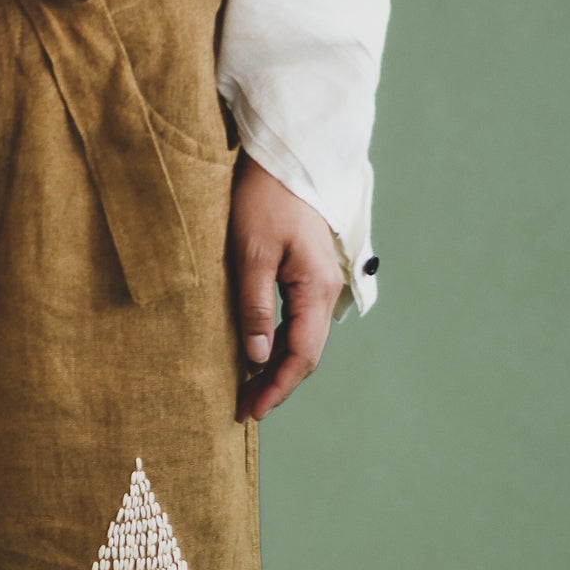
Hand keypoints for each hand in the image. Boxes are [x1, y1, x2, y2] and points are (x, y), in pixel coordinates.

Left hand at [229, 153, 346, 421]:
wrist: (284, 159)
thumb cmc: (264, 198)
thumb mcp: (251, 253)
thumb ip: (254, 306)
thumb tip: (256, 357)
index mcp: (315, 288)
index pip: (300, 355)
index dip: (277, 387)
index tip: (250, 410)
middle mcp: (325, 289)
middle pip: (306, 353)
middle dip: (276, 384)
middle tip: (244, 408)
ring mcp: (319, 282)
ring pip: (302, 339)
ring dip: (277, 366)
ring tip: (248, 388)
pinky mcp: (307, 274)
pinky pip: (297, 321)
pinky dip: (279, 343)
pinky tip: (259, 353)